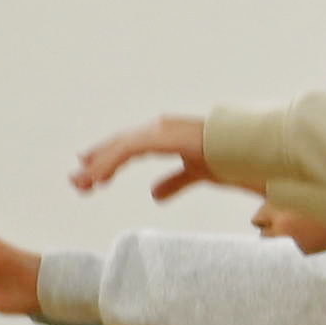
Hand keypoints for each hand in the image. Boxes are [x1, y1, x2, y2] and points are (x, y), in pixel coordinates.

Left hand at [72, 114, 218, 200]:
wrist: (249, 150)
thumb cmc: (229, 158)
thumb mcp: (196, 174)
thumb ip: (175, 182)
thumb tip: (154, 195)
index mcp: (167, 136)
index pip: (129, 145)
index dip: (109, 158)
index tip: (91, 174)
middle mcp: (160, 129)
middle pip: (119, 144)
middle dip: (97, 162)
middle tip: (77, 182)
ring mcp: (160, 130)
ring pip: (119, 147)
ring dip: (98, 165)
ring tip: (82, 185)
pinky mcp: (161, 137)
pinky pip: (127, 151)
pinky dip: (110, 163)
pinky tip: (99, 179)